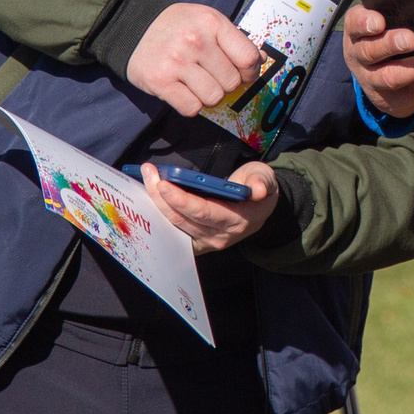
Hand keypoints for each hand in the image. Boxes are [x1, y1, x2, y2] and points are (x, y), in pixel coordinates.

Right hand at [124, 3, 263, 120]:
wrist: (130, 27)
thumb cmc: (177, 27)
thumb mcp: (207, 21)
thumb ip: (234, 40)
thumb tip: (260, 61)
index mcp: (211, 23)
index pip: (248, 57)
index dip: (250, 71)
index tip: (243, 73)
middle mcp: (195, 41)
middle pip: (231, 82)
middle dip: (225, 83)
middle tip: (210, 74)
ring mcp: (176, 62)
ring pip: (214, 98)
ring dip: (208, 96)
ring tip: (195, 81)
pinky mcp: (160, 82)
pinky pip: (192, 108)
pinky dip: (190, 104)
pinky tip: (182, 90)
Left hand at [141, 161, 279, 254]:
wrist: (259, 209)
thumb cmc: (258, 190)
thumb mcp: (266, 179)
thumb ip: (262, 181)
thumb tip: (259, 190)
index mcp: (238, 220)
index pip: (204, 212)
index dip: (181, 199)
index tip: (163, 183)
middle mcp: (220, 236)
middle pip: (182, 219)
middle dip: (161, 196)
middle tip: (149, 172)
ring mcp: (206, 241)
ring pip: (174, 224)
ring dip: (157, 202)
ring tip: (148, 178)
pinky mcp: (196, 241)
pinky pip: (173, 229)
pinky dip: (160, 213)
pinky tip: (151, 196)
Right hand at [345, 5, 413, 120]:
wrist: (386, 82)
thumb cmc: (390, 38)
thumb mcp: (385, 23)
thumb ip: (396, 11)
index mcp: (357, 32)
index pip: (355, 24)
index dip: (365, 23)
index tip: (379, 21)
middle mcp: (360, 57)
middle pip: (370, 51)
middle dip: (390, 44)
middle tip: (411, 39)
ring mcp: (373, 81)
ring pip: (388, 76)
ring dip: (411, 68)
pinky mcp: (394, 100)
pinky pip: (412, 92)